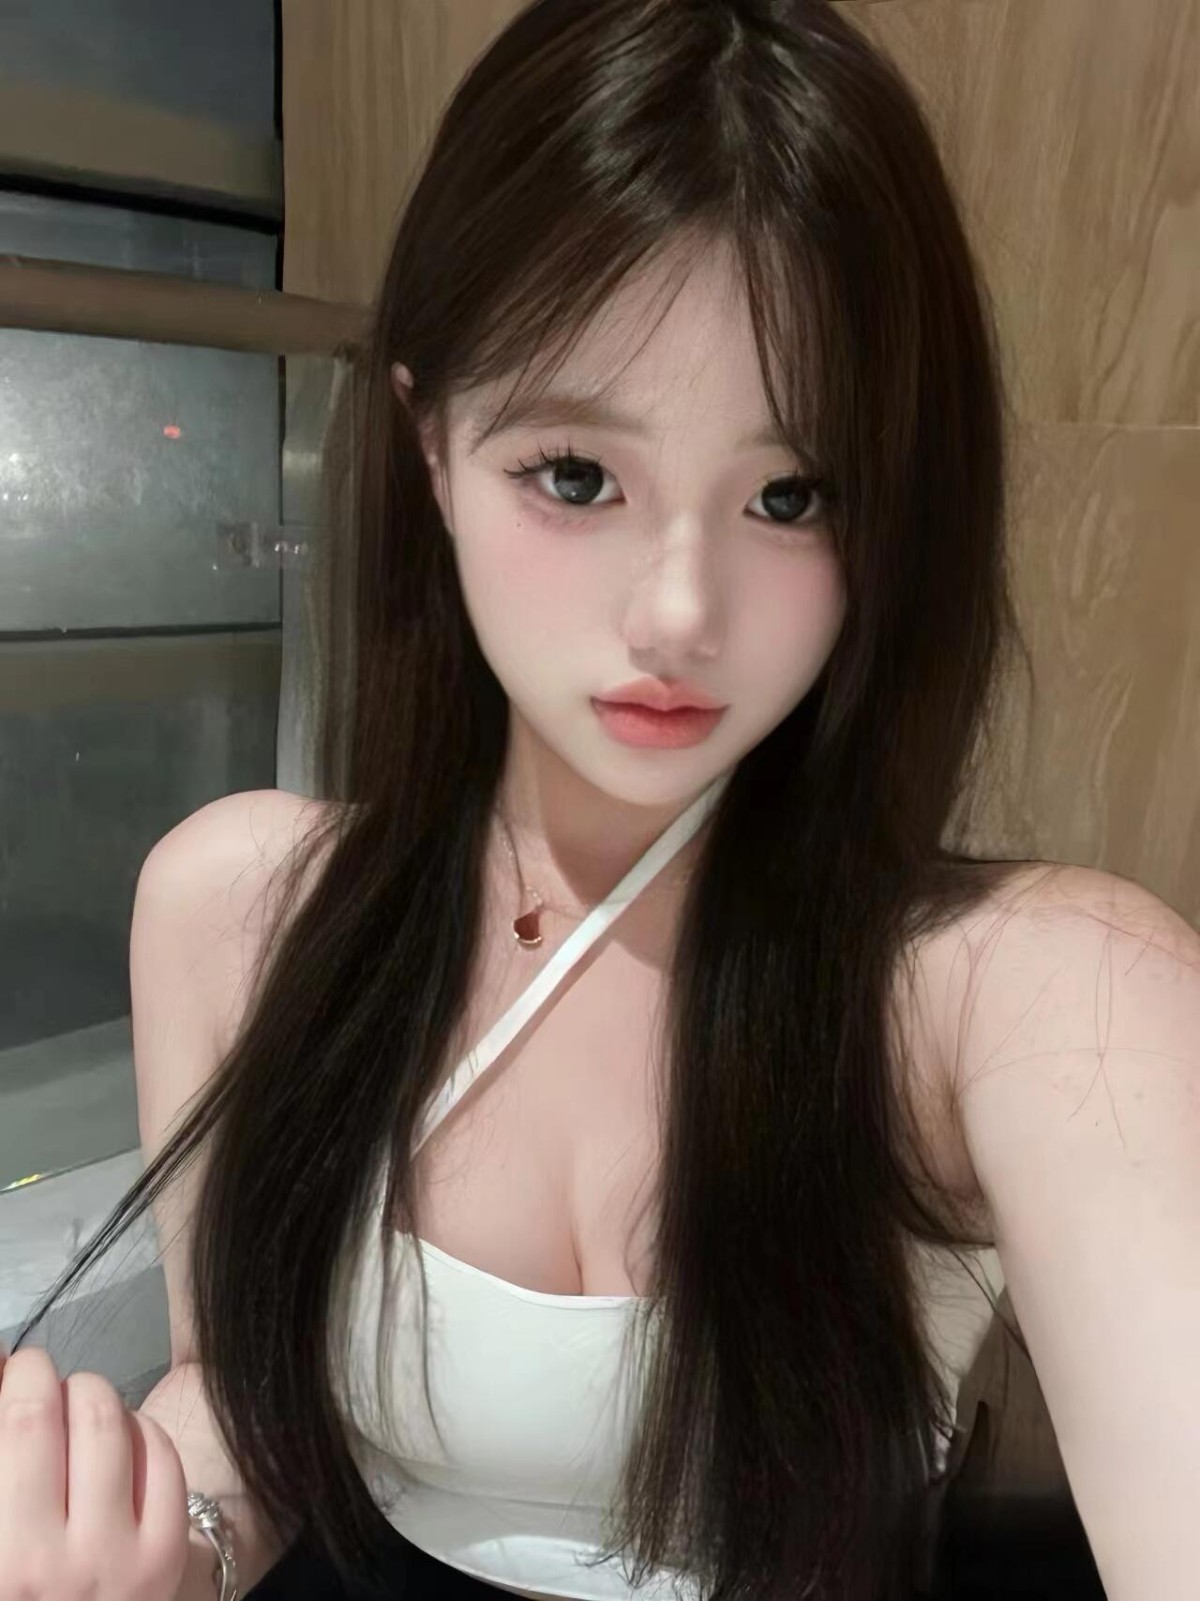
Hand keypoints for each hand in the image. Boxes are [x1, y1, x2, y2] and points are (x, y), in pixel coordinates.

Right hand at [0, 1347, 190, 1600]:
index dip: (15, 1375)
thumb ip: (1, 1447)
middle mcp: (43, 1564)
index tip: (13, 1368)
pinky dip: (140, 1428)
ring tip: (79, 1406)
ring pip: (109, 1421)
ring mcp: (112, 1559)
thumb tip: (4, 1362)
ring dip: (92, 1395)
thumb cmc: (24, 1577)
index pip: (12, 1424)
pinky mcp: (165, 1554)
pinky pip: (159, 1453)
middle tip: (37, 1377)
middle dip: (42, 1376)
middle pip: (49, 1415)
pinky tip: (122, 1439)